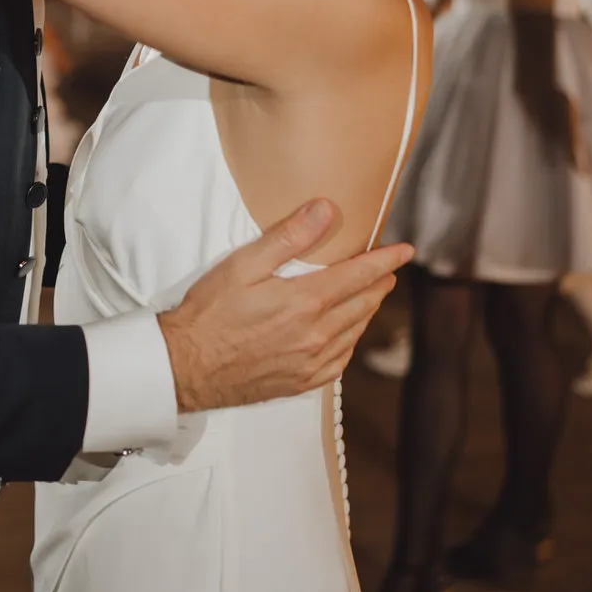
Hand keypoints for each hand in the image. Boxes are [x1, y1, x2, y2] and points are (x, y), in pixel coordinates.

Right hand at [158, 199, 414, 412]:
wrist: (187, 367)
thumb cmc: (210, 312)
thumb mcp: (243, 265)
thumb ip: (288, 237)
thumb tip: (326, 210)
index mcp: (305, 302)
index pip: (360, 275)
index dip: (386, 261)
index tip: (405, 251)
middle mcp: (316, 335)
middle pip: (363, 304)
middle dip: (379, 283)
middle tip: (386, 268)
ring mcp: (311, 362)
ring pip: (355, 332)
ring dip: (367, 310)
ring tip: (369, 294)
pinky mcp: (301, 382)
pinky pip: (341, 361)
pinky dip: (351, 341)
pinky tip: (346, 333)